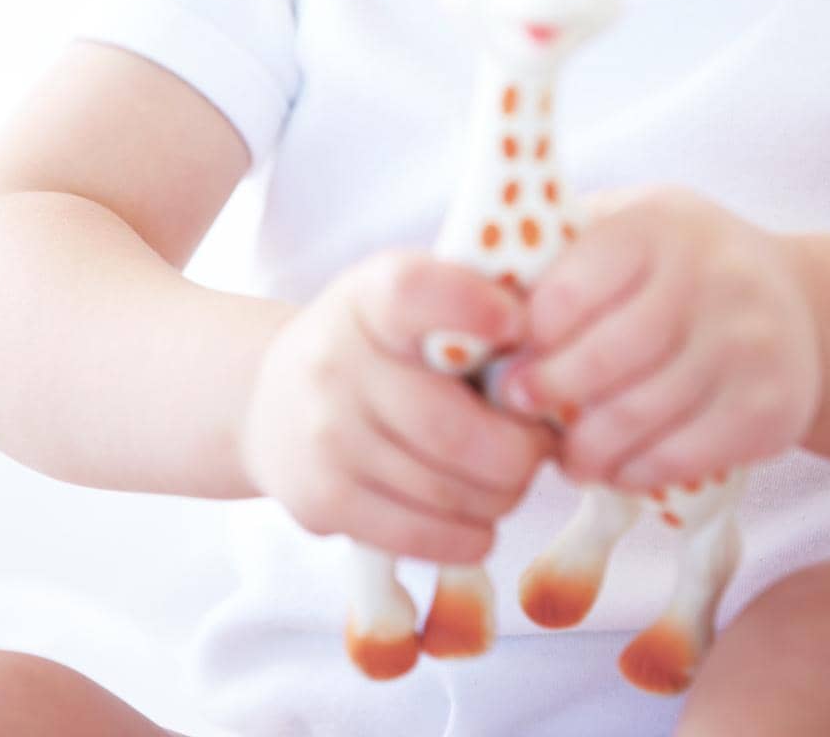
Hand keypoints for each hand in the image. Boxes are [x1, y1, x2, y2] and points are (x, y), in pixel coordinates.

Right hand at [239, 249, 556, 563]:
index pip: (412, 292)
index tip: (518, 324)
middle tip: (542, 441)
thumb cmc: (373, 343)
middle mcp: (336, 364)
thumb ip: (470, 304)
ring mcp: (325, 439)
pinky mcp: (322, 503)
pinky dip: (473, 534)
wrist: (270, 398)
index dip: (472, 308)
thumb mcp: (406, 298)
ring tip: (510, 474)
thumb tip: (559, 340)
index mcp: (367, 298)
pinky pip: (427, 537)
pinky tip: (478, 514)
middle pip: (455, 430)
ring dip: (505, 493)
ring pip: (451, 493)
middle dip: (523, 448)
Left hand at [499, 186, 822, 489]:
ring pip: (643, 413)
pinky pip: (683, 454)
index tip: (502, 358)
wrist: (801, 308)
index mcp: (657, 224)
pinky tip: (615, 468)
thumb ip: (560, 255)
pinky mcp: (770, 407)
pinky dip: (636, 470)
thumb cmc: (677, 269)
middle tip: (518, 411)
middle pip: (608, 355)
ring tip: (565, 454)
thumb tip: (469, 304)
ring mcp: (748, 342)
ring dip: (589, 446)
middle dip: (552, 392)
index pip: (572, 287)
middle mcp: (712, 275)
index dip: (529, 333)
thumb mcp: (627, 230)